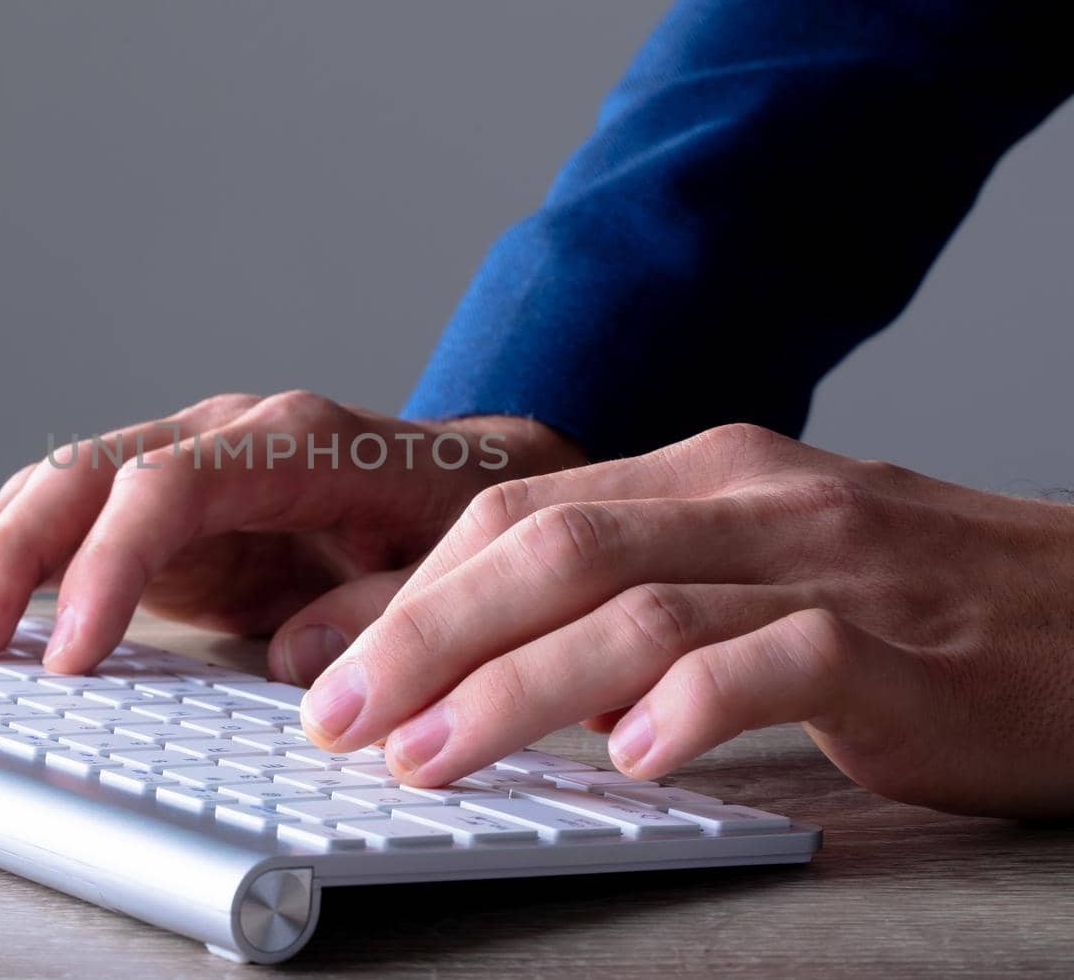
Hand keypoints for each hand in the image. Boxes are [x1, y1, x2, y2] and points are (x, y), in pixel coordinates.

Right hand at [0, 391, 585, 681]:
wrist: (471, 485)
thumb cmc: (467, 517)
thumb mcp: (459, 560)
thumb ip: (388, 608)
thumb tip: (299, 659)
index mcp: (297, 441)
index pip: (170, 487)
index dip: (107, 567)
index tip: (71, 657)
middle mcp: (224, 440)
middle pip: (88, 475)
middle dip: (11, 557)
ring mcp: (187, 468)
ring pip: (61, 490)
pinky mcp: (168, 514)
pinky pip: (71, 524)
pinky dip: (12, 561)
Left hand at [298, 423, 1073, 817]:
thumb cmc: (915, 608)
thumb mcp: (754, 569)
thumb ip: (632, 597)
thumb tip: (493, 662)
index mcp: (704, 473)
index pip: (516, 509)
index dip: (405, 585)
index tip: (320, 659)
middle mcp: (754, 499)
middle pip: (549, 545)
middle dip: (422, 632)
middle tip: (334, 715)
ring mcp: (832, 565)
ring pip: (636, 605)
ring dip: (514, 686)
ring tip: (428, 758)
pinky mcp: (906, 650)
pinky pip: (780, 662)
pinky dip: (694, 706)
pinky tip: (633, 762)